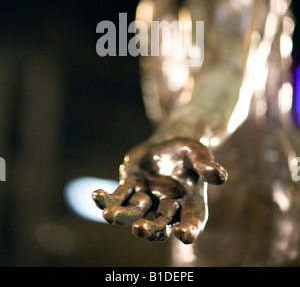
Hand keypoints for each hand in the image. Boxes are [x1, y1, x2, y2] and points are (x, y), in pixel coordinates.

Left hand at [92, 137, 227, 243]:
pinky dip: (106, 199)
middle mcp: (167, 207)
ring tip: (109, 215)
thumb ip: (206, 165)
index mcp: (189, 203)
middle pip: (159, 224)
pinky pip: (118, 196)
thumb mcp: (198, 153)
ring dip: (121, 216)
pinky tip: (96, 196)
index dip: (189, 229)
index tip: (184, 235)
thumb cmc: (187, 151)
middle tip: (140, 228)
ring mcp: (146, 199)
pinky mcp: (130, 188)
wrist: (168, 143)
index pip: (192, 221)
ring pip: (134, 213)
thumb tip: (221, 177)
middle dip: (149, 228)